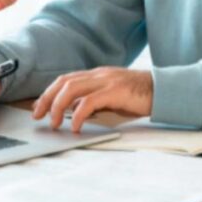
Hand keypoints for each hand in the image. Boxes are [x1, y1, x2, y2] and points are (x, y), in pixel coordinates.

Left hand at [32, 67, 152, 132]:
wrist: (164, 90)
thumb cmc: (139, 96)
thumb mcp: (113, 96)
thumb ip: (95, 100)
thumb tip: (76, 111)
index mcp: (97, 74)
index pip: (66, 79)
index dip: (50, 92)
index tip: (39, 107)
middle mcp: (99, 74)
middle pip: (64, 82)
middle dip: (47, 98)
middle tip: (38, 115)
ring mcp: (107, 81)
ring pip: (72, 89)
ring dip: (59, 106)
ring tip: (55, 123)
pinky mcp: (115, 91)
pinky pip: (90, 101)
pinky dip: (78, 114)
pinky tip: (76, 126)